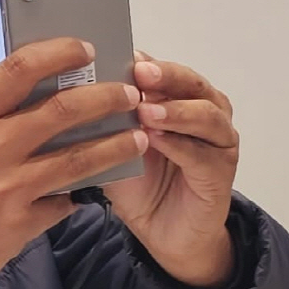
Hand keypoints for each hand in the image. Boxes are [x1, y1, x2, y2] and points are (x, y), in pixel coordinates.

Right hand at [0, 39, 144, 288]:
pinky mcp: (18, 226)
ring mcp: (5, 190)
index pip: (20, 69)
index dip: (61, 52)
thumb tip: (48, 96)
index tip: (88, 49)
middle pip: (63, 110)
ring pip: (79, 158)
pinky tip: (88, 190)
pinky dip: (78, 194)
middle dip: (107, 98)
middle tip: (130, 95)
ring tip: (138, 138)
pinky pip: (64, 203)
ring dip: (117, 145)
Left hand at [108, 55, 240, 287]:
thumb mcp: (114, 148)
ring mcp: (218, 141)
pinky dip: (179, 144)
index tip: (119, 54)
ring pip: (205, 114)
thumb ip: (103, 122)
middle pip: (191, 83)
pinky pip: (202, 153)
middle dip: (165, 75)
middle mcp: (206, 112)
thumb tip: (68, 94)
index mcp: (180, 99)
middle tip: (138, 72)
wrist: (163, 234)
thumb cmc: (141, 187)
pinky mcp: (221, 171)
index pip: (165, 71)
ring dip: (174, 109)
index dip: (144, 61)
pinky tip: (157, 140)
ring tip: (145, 110)